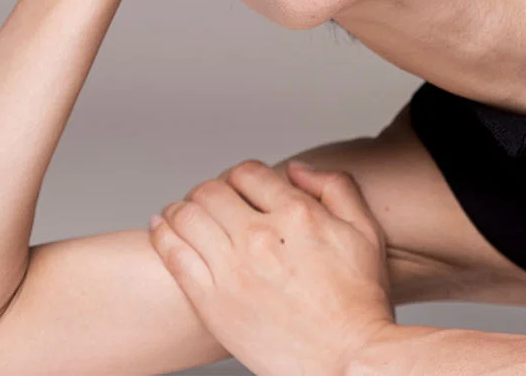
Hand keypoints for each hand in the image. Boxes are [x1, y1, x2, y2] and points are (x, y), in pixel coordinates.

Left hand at [148, 160, 396, 375]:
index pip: (247, 173)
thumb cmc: (360, 303)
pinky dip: (162, 233)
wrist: (348, 360)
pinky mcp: (213, 302)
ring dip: (180, 208)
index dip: (240, 176)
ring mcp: (233, 270)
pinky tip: (161, 228)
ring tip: (180, 213)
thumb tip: (298, 169)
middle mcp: (260, 237)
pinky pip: (173, 254)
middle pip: (211, 191)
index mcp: (297, 216)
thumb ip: (335, 188)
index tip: (238, 188)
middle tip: (210, 203)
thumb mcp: (365, 232)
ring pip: (185, 216)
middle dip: (209, 191)